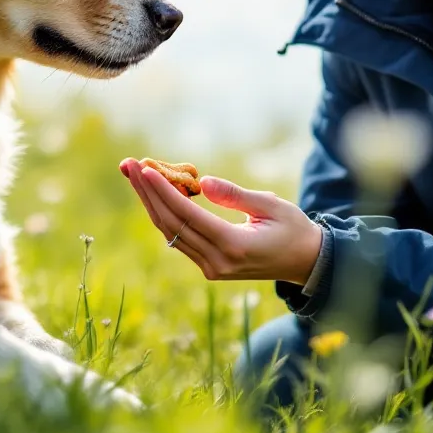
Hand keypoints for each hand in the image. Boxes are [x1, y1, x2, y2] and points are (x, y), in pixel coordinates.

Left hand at [119, 159, 323, 284]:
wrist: (305, 263)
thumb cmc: (293, 229)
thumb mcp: (271, 205)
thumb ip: (235, 195)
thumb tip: (201, 182)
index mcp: (233, 246)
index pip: (187, 215)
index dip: (163, 191)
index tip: (144, 169)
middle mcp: (217, 261)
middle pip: (171, 224)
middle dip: (147, 193)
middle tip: (127, 165)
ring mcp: (211, 268)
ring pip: (170, 232)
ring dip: (150, 202)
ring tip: (132, 174)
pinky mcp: (209, 267)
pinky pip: (179, 238)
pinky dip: (165, 213)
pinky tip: (153, 192)